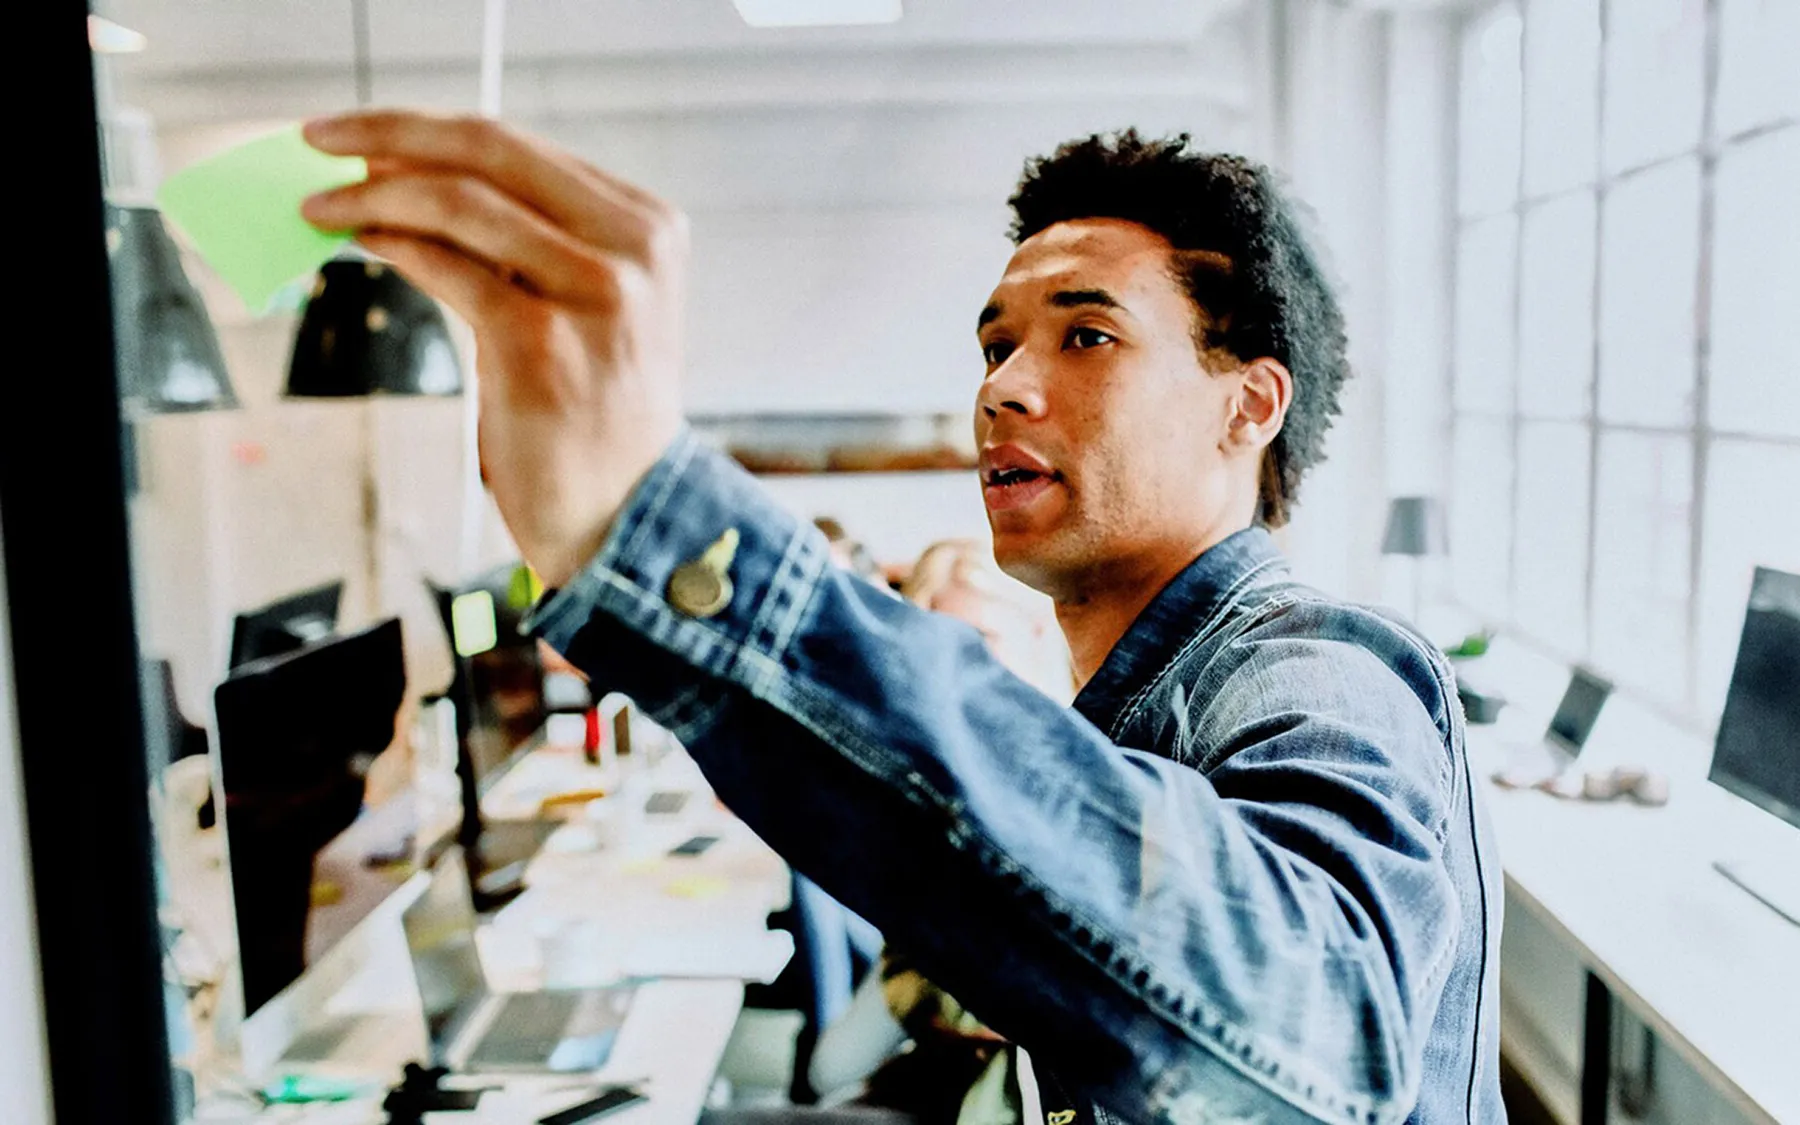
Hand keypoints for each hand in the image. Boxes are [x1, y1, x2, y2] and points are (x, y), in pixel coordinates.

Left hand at [300, 110, 687, 586]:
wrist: (626, 511)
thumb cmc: (595, 413)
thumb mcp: (588, 304)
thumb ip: (533, 242)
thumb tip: (411, 180)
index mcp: (649, 227)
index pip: (522, 147)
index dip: (428, 129)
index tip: (363, 133)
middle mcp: (632, 250)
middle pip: (490, 152)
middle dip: (389, 134)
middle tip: (319, 136)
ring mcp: (592, 295)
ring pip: (461, 202)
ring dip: (372, 192)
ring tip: (317, 203)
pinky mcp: (540, 344)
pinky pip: (446, 267)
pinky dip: (389, 245)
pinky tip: (356, 244)